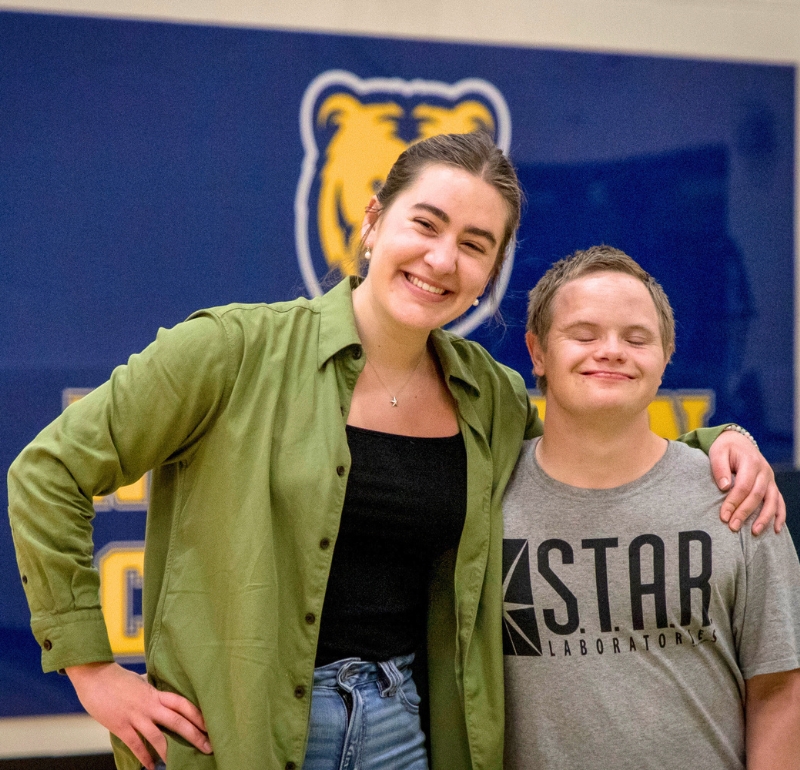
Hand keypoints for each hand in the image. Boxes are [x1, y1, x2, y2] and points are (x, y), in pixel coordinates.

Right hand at [66, 662, 211, 769]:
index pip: (183, 704)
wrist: (95, 676)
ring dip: (170, 752)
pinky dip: (144, 756)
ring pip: (158, 737)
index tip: (210, 725)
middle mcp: (149, 705)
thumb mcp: (140, 681)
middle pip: (177, 721)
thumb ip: (151, 690)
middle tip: (208, 747)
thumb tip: (160, 692)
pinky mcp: (120, 725)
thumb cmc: (117, 678)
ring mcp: (135, 716)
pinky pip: (136, 744)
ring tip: (179, 763)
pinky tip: (151, 766)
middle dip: (195, 735)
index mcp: (156, 693)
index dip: (198, 715)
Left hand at [708, 429, 785, 534]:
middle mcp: (764, 471)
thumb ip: (720, 468)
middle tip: (733, 527)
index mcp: (751, 462)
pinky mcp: (772, 485)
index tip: (723, 516)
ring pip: (772, 501)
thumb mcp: (718, 452)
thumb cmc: (725, 448)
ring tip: (755, 532)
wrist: (738, 441)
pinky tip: (776, 529)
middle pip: (757, 495)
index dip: (734, 502)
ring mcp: (770, 479)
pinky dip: (780, 515)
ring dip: (764, 518)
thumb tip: (724, 487)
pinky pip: (780, 502)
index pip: (743, 486)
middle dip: (745, 513)